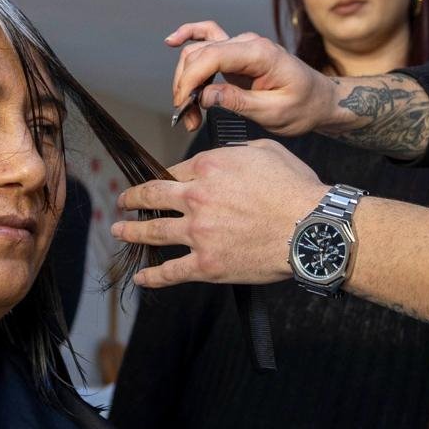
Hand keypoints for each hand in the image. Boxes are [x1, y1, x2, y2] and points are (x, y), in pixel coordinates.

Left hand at [114, 138, 324, 286]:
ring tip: (118, 231)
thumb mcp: (266, 151)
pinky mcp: (206, 264)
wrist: (310, 228)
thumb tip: (228, 155)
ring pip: (153, 232)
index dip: (166, 176)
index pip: (175, 170)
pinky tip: (141, 277)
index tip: (160, 182)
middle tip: (123, 201)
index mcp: (209, 167)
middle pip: (152, 196)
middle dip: (133, 198)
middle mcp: (196, 198)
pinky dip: (153, 277)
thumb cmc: (295, 188)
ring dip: (131, 231)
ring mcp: (198, 233)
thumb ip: (238, 151)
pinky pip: (171, 272)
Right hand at [166, 21, 336, 135]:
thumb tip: (205, 96)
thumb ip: (238, 101)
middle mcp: (248, 43)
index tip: (183, 104)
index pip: (212, 56)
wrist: (320, 100)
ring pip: (198, 52)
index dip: (191, 79)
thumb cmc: (304, 106)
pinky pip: (208, 37)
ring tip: (191, 113)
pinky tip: (172, 40)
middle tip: (188, 119)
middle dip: (186, 87)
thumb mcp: (274, 112)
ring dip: (187, 80)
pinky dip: (190, 37)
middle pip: (200, 54)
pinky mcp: (237, 53)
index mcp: (260, 53)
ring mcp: (242, 45)